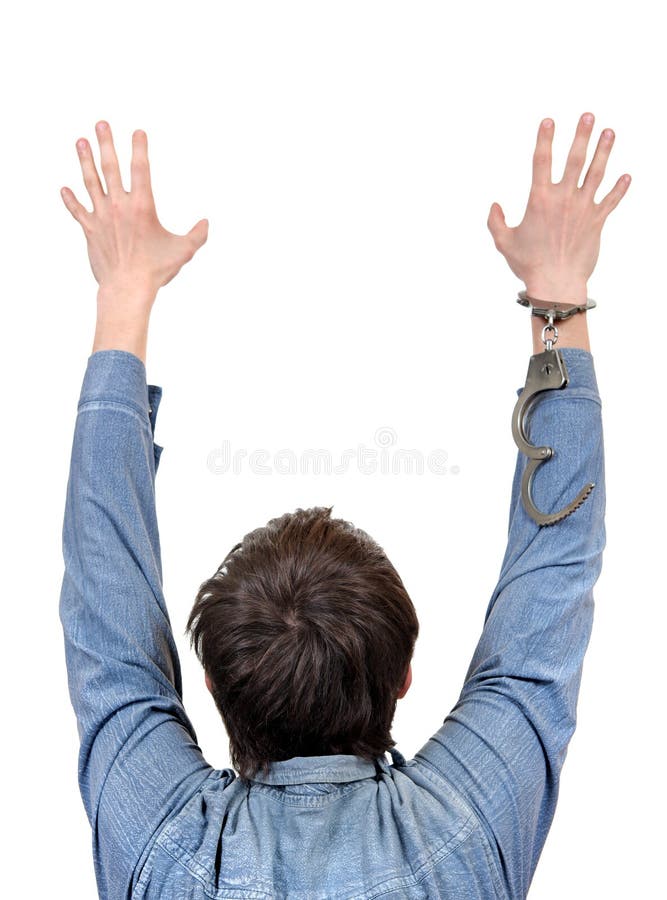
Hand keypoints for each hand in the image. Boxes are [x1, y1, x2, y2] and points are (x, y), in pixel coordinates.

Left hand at [61, 120, 208, 305]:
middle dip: (105, 143)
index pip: (140, 169)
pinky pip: (77, 211)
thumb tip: (206, 223)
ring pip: (90, 181)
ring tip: (80, 141)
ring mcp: (101, 216)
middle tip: (101, 124)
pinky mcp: (90, 230)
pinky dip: (70, 200)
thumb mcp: (183, 251)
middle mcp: (119, 206)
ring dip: (84, 160)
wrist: (127, 288)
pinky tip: (64, 189)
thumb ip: (197, 235)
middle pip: (110, 167)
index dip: (139, 148)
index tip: (138, 132)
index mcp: (142, 206)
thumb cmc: (156, 270)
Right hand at [487, 112, 630, 302]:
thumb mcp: (504, 243)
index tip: (549, 120)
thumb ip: (496, 222)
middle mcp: (564, 198)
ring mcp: (583, 208)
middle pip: (575, 159)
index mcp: (540, 200)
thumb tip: (494, 206)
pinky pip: (611, 200)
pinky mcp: (597, 222)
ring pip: (597, 173)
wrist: (556, 283)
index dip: (544, 138)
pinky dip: (620, 188)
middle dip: (582, 135)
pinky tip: (627, 175)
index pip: (541, 161)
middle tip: (588, 116)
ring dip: (604, 150)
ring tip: (609, 132)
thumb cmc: (528, 265)